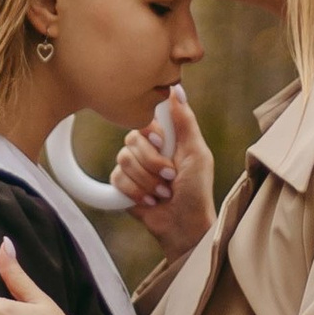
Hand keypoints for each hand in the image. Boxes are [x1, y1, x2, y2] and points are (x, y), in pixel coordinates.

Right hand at [112, 85, 216, 256]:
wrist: (184, 226)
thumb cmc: (197, 191)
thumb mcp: (197, 153)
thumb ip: (185, 121)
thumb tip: (176, 89)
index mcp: (166, 137)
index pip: (145, 118)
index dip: (151, 132)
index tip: (161, 143)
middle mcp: (148, 149)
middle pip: (132, 140)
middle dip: (153, 164)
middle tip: (171, 177)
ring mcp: (134, 167)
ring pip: (124, 160)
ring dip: (148, 182)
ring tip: (164, 193)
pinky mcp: (122, 186)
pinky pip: (116, 179)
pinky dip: (136, 192)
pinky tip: (150, 201)